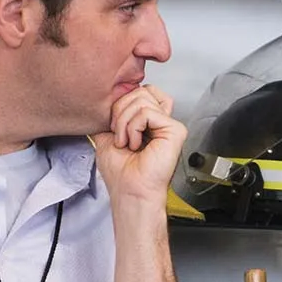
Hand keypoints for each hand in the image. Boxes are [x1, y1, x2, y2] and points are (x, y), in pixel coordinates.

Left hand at [91, 85, 185, 203]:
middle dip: (119, 111)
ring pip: (142, 98)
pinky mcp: (175, 130)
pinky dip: (133, 128)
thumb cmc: (121, 172)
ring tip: (127, 142)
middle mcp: (162, 121)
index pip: (141, 91)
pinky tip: (135, 144)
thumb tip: (110, 96)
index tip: (114, 127)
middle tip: (119, 136)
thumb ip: (112, 114)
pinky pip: (147, 112)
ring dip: (124, 122)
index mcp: (149, 121)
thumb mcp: (106, 135)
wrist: (129, 190)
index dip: (122, 102)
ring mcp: (170, 125)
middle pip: (140, 91)